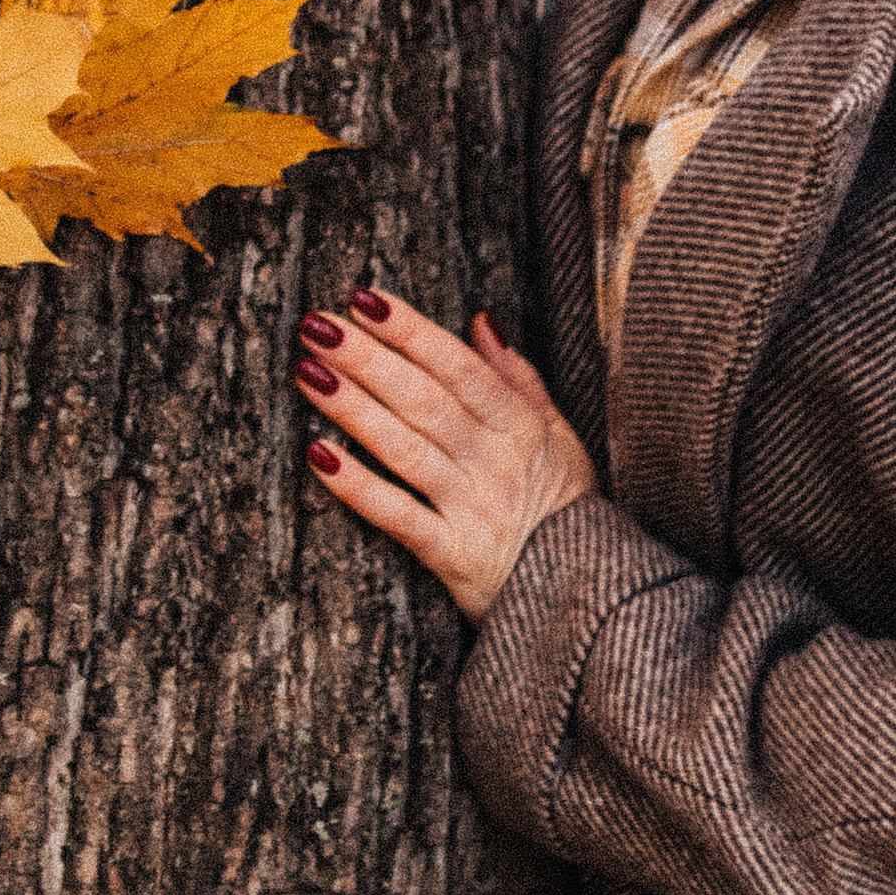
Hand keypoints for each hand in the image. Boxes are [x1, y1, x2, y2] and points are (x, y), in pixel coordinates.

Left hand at [296, 289, 594, 620]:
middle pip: (425, 402)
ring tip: (309, 373)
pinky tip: (317, 455)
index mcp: (521, 426)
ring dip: (354, 410)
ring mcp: (473, 510)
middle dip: (369, 360)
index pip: (459, 368)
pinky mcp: (452, 557)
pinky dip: (357, 486)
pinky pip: (398, 517)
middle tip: (318, 326)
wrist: (586, 594)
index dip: (412, 331)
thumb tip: (481, 319)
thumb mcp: (558, 436)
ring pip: (406, 450)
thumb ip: (518, 378)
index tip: (365, 300)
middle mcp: (495, 463)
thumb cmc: (564, 507)